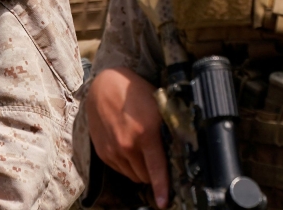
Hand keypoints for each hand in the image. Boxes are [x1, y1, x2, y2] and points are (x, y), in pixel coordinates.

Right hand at [86, 66, 168, 207]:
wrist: (103, 84)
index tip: (164, 203)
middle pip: (145, 176)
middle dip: (153, 172)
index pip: (156, 170)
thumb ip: (166, 131)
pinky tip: (128, 146)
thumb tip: (180, 150)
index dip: (162, 189)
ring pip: (133, 175)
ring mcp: (113, 150)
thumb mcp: (158, 107)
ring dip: (139, 168)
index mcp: (145, 134)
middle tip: (155, 156)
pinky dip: (126, 164)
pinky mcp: (102, 151)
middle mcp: (127, 145)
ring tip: (140, 148)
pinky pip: (120, 169)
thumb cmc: (134, 93)